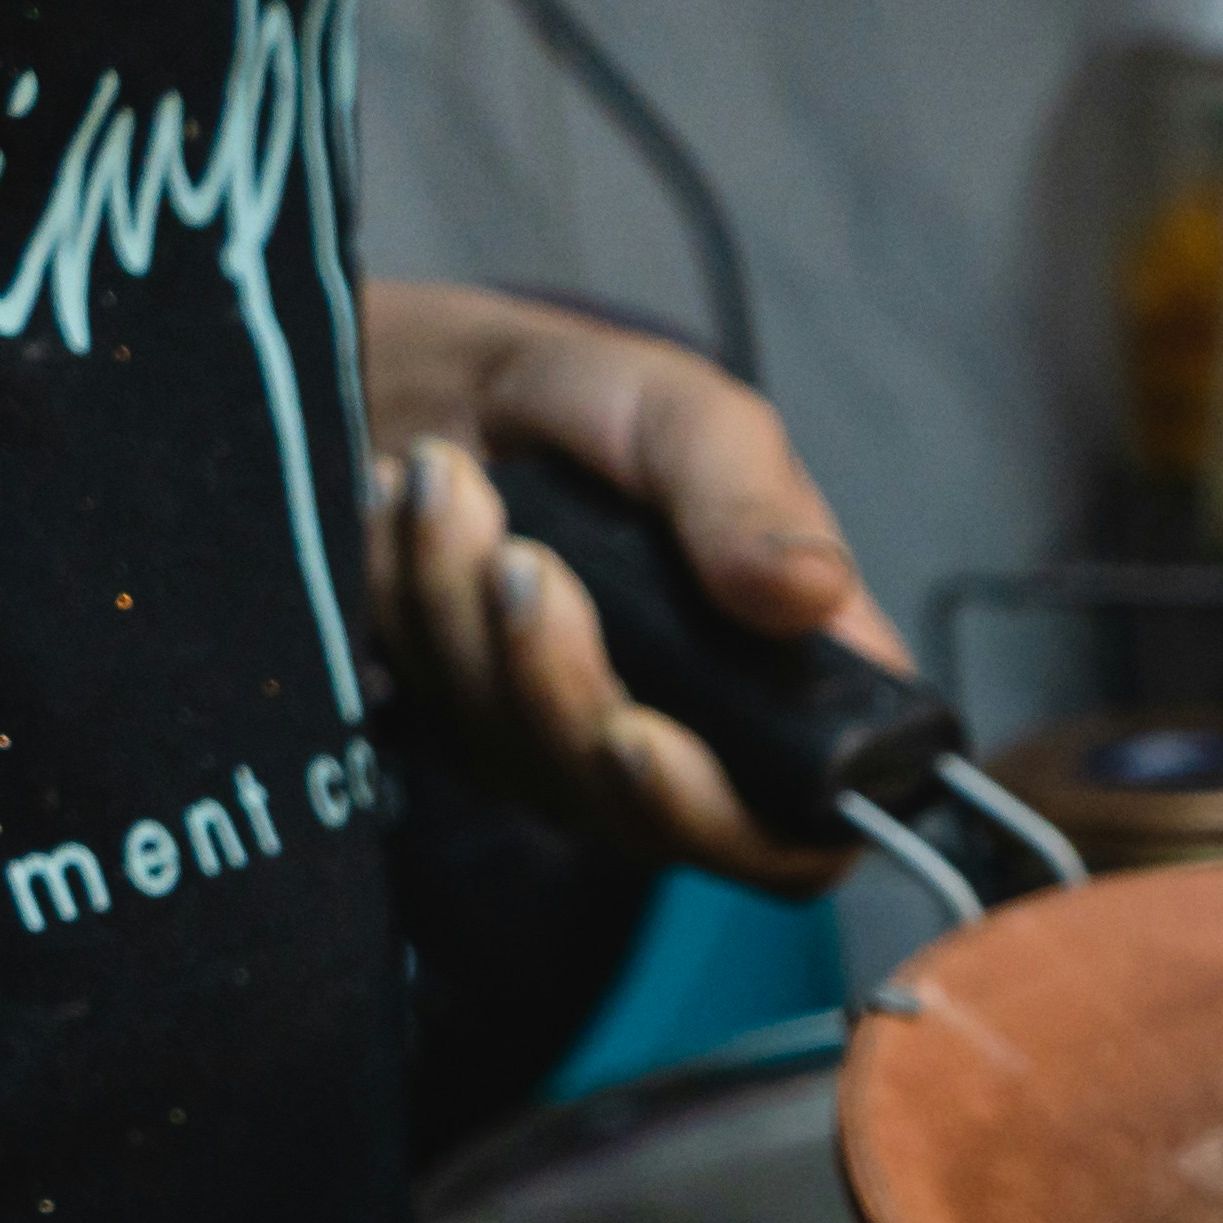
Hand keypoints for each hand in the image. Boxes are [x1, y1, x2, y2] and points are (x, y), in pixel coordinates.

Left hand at [356, 276, 912, 890]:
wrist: (453, 391)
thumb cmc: (600, 408)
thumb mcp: (687, 418)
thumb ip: (751, 500)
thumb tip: (812, 592)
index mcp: (790, 684)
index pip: (798, 831)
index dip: (722, 813)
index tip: (636, 731)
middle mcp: (701, 748)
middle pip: (641, 816)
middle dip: (559, 684)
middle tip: (517, 557)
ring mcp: (587, 758)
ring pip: (526, 760)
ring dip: (466, 614)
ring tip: (446, 481)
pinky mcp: (488, 741)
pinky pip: (442, 716)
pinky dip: (414, 603)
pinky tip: (410, 513)